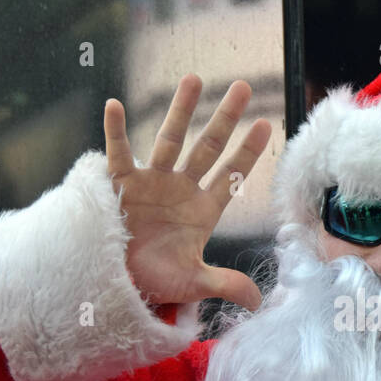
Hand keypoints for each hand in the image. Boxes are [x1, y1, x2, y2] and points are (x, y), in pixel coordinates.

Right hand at [104, 74, 271, 309]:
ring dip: (181, 111)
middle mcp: (179, 189)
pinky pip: (118, 154)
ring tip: (195, 78)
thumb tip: (258, 302)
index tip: (266, 125)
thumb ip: (225, 284)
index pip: (231, 176)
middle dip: (225, 119)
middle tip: (244, 87)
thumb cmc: (156, 280)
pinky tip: (114, 104)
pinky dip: (114, 131)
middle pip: (207, 148)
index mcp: (202, 210)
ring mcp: (150, 183)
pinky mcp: (120, 185)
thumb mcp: (193, 283)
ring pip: (169, 140)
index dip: (248, 153)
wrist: (116, 282)